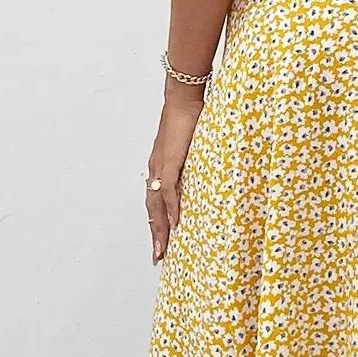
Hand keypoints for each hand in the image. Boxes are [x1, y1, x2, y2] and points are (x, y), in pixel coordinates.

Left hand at [145, 87, 204, 262]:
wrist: (182, 98)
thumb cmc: (189, 117)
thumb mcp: (191, 145)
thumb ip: (193, 161)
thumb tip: (205, 171)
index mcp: (159, 167)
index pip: (155, 200)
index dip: (157, 221)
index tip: (160, 240)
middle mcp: (155, 170)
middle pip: (152, 209)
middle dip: (155, 234)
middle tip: (157, 257)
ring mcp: (160, 166)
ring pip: (156, 205)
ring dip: (159, 229)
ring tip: (162, 250)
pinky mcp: (169, 161)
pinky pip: (169, 190)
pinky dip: (171, 209)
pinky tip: (175, 224)